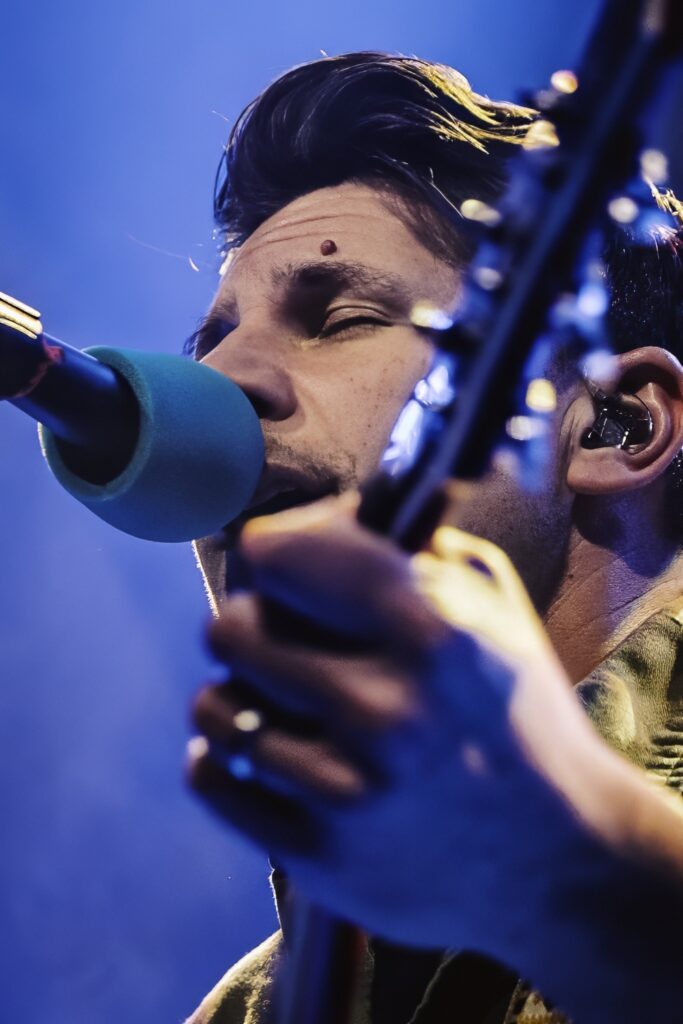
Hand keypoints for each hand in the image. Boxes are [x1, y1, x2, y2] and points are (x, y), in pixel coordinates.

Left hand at [187, 496, 621, 957]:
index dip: (274, 552)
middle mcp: (386, 709)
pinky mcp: (320, 856)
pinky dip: (225, 761)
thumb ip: (407, 546)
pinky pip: (211, 779)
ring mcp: (349, 791)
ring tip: (283, 703)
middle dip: (253, 623)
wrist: (558, 855)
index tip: (282, 565)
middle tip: (284, 639)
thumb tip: (314, 519)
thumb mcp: (491, 604)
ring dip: (240, 696)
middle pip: (229, 628)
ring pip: (212, 706)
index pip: (278, 555)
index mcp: (432, 630)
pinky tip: (268, 754)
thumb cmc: (515, 712)